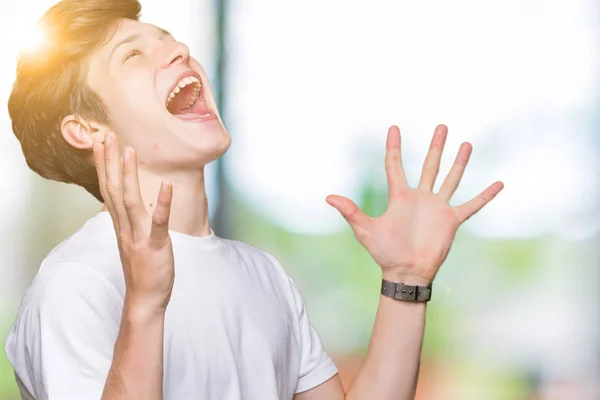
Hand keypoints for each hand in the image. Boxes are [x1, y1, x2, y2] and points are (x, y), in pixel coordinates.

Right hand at [93, 132, 174, 314]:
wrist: (144, 299)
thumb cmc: (142, 269)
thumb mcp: (132, 240)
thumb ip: (129, 221)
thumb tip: (126, 204)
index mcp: (120, 225)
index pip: (107, 189)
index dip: (103, 165)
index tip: (99, 143)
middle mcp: (125, 227)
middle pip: (113, 189)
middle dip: (110, 161)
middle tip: (107, 135)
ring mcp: (138, 236)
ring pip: (130, 201)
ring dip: (129, 175)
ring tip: (129, 151)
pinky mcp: (155, 246)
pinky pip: (158, 222)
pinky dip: (163, 203)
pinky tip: (167, 185)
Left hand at [326, 125, 502, 284]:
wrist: (405, 272)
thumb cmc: (384, 253)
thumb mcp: (365, 230)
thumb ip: (350, 212)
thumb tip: (328, 197)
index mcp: (399, 196)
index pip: (395, 165)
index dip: (393, 146)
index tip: (393, 127)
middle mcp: (420, 197)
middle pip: (429, 165)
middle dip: (435, 146)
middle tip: (442, 126)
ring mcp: (437, 207)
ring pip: (451, 179)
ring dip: (459, 162)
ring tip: (466, 143)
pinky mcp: (451, 220)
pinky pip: (472, 205)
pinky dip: (485, 196)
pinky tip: (498, 183)